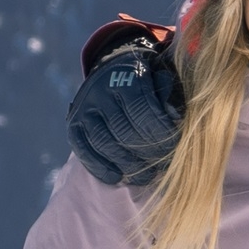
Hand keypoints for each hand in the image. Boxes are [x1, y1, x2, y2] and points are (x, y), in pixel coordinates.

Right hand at [69, 30, 184, 185]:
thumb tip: (175, 116)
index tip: (175, 147)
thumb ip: (170, 93)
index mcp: (125, 75)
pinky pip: (83, 151)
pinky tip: (119, 177)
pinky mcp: (73, 125)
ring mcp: (83, 109)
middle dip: (147, 152)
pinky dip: (101, 168)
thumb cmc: (147, 79)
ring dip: (127, 164)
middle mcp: (100, 90)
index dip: (160, 132)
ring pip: (103, 143)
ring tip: (147, 177)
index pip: (142, 108)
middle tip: (163, 167)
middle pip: (123, 129)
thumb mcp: (163, 76)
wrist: (113, 71)